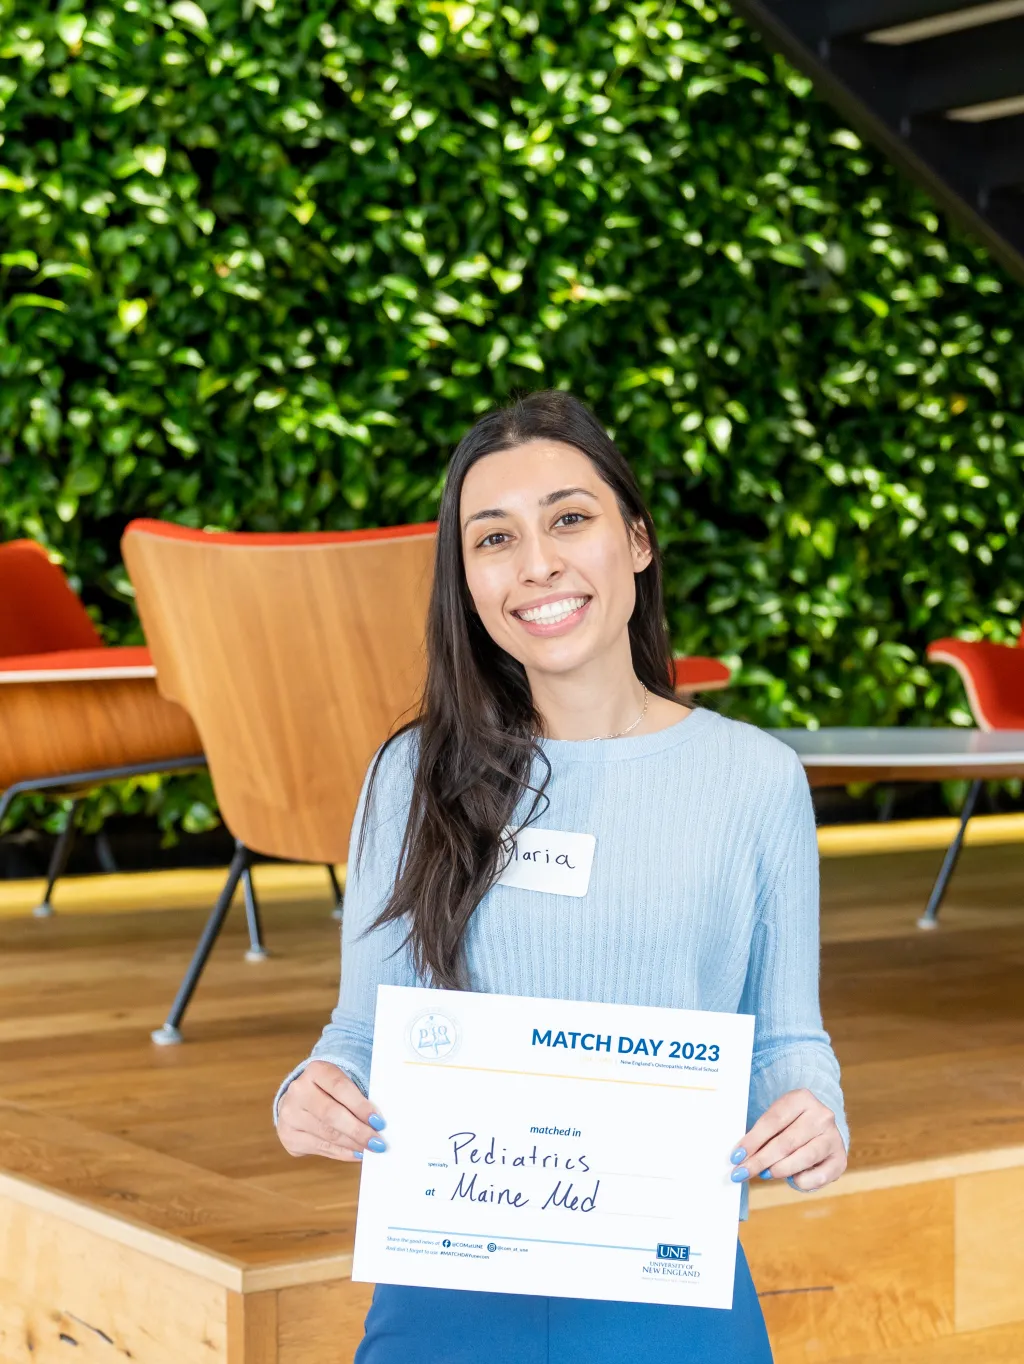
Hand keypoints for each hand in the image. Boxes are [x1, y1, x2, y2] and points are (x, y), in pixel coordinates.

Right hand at [276, 1060, 386, 1161]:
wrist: (299, 1099)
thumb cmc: (330, 1091)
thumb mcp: (342, 1083)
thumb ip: (358, 1097)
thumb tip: (379, 1123)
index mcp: (315, 1070)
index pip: (340, 1087)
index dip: (361, 1106)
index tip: (379, 1121)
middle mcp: (298, 1091)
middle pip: (331, 1114)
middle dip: (358, 1131)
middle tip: (378, 1142)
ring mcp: (290, 1115)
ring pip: (327, 1134)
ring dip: (352, 1145)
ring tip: (370, 1149)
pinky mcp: (289, 1136)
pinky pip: (320, 1148)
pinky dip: (342, 1153)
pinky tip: (356, 1154)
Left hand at [729, 1088, 845, 1191]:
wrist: (821, 1127)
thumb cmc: (791, 1123)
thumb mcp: (777, 1118)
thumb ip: (762, 1134)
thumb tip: (740, 1157)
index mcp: (802, 1098)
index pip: (772, 1121)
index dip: (752, 1140)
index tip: (736, 1156)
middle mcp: (821, 1115)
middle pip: (785, 1142)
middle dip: (760, 1160)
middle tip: (742, 1172)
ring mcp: (833, 1137)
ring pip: (802, 1158)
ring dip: (779, 1170)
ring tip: (764, 1174)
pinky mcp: (840, 1159)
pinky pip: (818, 1176)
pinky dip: (800, 1181)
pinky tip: (790, 1179)